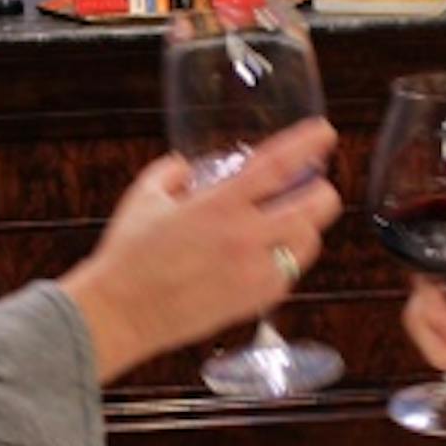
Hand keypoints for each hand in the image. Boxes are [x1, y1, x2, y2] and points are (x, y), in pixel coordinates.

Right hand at [62, 117, 341, 381]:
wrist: (121, 313)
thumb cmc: (128, 256)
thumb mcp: (145, 197)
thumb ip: (173, 172)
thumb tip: (189, 166)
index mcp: (219, 205)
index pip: (279, 165)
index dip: (308, 143)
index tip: (324, 132)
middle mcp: (244, 238)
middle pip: (315, 208)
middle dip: (323, 192)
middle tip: (315, 187)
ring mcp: (253, 273)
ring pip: (309, 244)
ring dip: (306, 228)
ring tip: (290, 223)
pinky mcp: (253, 302)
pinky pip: (289, 276)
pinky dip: (285, 262)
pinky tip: (267, 256)